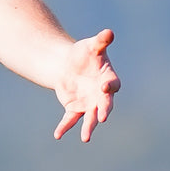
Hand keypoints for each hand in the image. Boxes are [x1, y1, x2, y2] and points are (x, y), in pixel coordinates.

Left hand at [53, 28, 119, 142]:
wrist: (67, 65)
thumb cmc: (83, 53)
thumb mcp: (91, 46)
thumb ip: (100, 41)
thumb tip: (109, 32)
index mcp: (108, 79)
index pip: (112, 84)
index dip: (109, 86)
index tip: (105, 88)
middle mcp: (101, 95)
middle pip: (104, 105)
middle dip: (103, 111)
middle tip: (101, 118)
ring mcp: (89, 104)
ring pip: (89, 118)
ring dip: (88, 128)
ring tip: (85, 138)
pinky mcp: (75, 109)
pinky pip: (70, 119)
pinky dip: (64, 127)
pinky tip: (57, 135)